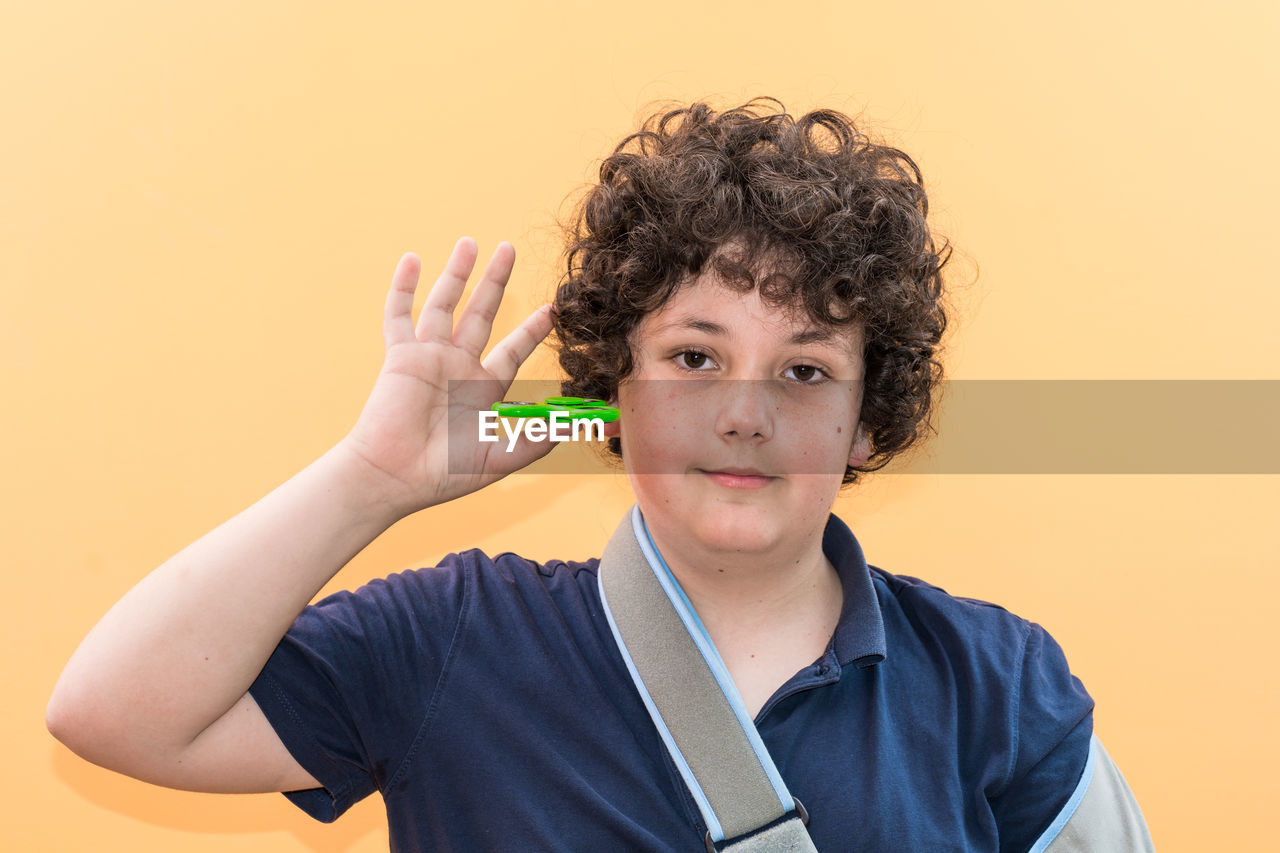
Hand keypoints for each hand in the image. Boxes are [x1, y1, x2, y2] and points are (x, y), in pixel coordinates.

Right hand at [339, 238, 556, 515]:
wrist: (396, 478)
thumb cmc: (445, 474)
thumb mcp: (501, 458)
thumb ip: (538, 440)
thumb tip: (576, 424)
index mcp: (482, 388)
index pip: (513, 349)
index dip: (533, 329)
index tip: (552, 309)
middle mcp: (457, 367)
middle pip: (482, 313)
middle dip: (496, 281)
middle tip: (508, 248)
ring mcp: (428, 358)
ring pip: (444, 304)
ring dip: (456, 273)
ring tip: (470, 242)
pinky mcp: (401, 357)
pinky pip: (399, 316)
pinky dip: (402, 288)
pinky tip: (412, 260)